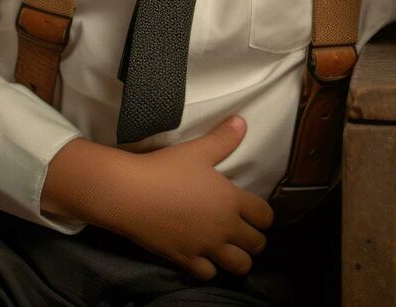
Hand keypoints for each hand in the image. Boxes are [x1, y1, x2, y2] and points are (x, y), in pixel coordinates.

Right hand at [102, 115, 273, 280]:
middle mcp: (224, 228)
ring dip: (239, 259)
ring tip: (230, 249)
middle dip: (256, 239)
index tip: (256, 213)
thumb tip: (242, 121)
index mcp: (231, 201)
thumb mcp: (197, 150)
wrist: (130, 194)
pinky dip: (209, 268)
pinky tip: (204, 257)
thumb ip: (223, 138)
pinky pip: (208, 274)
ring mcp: (205, 247)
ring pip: (239, 265)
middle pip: (257, 244)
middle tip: (244, 231)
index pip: (265, 216)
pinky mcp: (185, 259)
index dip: (265, 216)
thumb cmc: (166, 169)